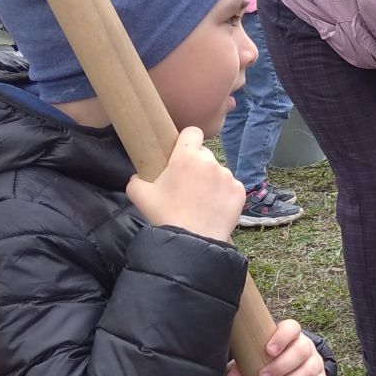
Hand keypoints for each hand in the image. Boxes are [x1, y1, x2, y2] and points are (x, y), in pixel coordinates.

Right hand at [126, 127, 244, 241]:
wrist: (192, 243)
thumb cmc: (165, 216)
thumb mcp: (140, 195)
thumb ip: (136, 180)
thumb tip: (138, 177)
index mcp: (186, 156)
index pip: (193, 132)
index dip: (187, 141)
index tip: (182, 153)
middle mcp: (210, 162)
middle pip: (205, 154)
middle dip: (197, 165)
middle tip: (187, 186)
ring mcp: (228, 176)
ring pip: (218, 172)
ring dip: (210, 181)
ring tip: (200, 202)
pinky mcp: (239, 191)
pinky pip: (230, 187)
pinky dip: (224, 195)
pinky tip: (213, 209)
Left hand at [226, 318, 326, 375]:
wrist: (286, 372)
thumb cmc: (265, 361)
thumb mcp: (252, 359)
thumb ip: (241, 366)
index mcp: (289, 334)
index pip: (291, 328)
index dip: (282, 337)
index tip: (268, 351)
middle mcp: (305, 345)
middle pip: (301, 351)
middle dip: (281, 366)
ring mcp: (315, 361)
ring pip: (309, 370)